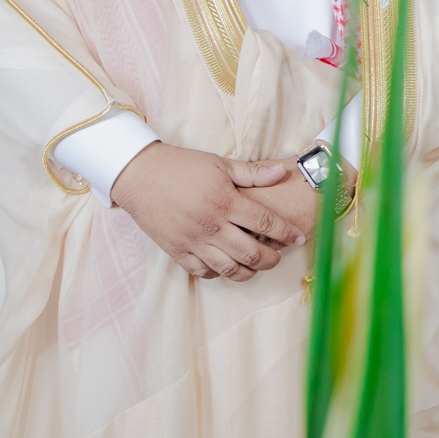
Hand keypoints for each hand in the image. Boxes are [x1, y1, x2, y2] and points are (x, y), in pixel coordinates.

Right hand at [111, 143, 308, 280]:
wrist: (139, 176)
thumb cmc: (182, 166)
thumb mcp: (220, 164)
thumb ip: (253, 173)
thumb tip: (281, 172)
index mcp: (226, 203)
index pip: (266, 224)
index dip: (287, 233)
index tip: (299, 237)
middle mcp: (211, 226)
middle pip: (252, 254)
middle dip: (273, 259)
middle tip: (281, 255)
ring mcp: (193, 242)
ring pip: (230, 269)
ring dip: (250, 271)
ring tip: (258, 264)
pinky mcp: (177, 252)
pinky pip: (204, 272)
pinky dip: (220, 273)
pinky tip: (228, 264)